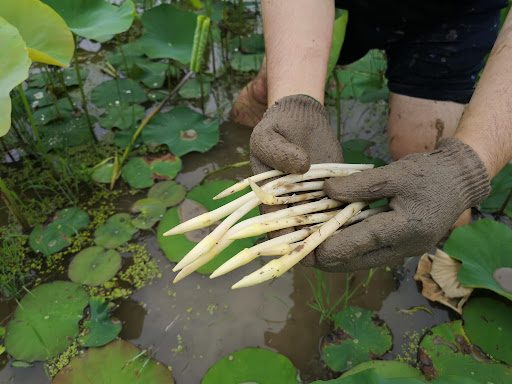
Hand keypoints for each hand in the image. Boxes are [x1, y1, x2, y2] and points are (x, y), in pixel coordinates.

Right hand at [250, 94, 343, 238]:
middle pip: (300, 230)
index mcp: (268, 196)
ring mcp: (313, 198)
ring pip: (322, 222)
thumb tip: (301, 166)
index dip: (283, 238)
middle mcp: (291, 203)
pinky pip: (340, 206)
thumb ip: (278, 151)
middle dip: (312, 241)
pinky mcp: (333, 190)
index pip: (273, 224)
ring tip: (348, 239)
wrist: (301, 116)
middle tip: (329, 248)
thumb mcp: (267, 136)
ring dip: (333, 231)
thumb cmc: (277, 127)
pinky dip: (348, 214)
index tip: (298, 244)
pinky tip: (362, 221)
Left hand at [303, 138, 490, 271]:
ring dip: (337, 259)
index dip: (332, 246)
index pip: (363, 241)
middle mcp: (406, 247)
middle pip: (359, 261)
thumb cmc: (429, 174)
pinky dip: (350, 251)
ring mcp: (405, 250)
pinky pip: (371, 255)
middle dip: (328, 260)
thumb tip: (326, 192)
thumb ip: (359, 185)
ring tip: (309, 254)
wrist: (459, 181)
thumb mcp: (394, 173)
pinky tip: (332, 245)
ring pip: (363, 262)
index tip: (306, 250)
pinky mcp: (402, 248)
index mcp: (406, 227)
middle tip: (300, 258)